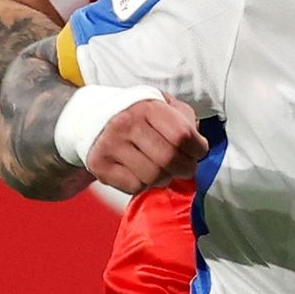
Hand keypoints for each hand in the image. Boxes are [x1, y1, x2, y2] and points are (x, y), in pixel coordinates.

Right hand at [86, 94, 206, 194]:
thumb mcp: (164, 106)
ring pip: (154, 176)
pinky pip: (135, 186)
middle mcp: (127, 123)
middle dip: (185, 168)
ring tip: (162, 169)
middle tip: (184, 168)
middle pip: (170, 159)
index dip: (198, 149)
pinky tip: (141, 172)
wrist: (95, 120)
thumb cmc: (139, 116)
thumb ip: (184, 121)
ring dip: (164, 178)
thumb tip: (199, 146)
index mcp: (147, 107)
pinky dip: (144, 184)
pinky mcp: (101, 165)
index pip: (182, 135)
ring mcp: (111, 145)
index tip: (198, 152)